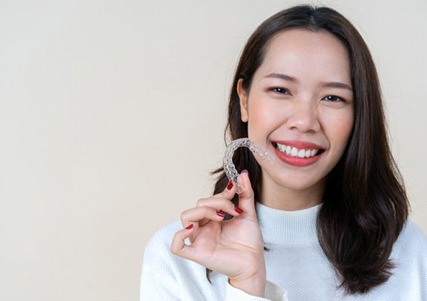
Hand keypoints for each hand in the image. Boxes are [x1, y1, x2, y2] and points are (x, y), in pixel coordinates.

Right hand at [170, 171, 265, 295]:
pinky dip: (179, 236)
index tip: (235, 191)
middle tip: (234, 211)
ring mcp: (199, 240)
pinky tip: (193, 229)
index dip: (220, 194)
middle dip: (217, 202)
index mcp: (213, 219)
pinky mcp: (198, 254)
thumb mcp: (248, 213)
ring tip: (221, 218)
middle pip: (198, 205)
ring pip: (186, 217)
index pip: (208, 200)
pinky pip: (177, 246)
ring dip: (203, 211)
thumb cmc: (250, 242)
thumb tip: (242, 174)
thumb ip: (245, 194)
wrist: (255, 264)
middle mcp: (204, 228)